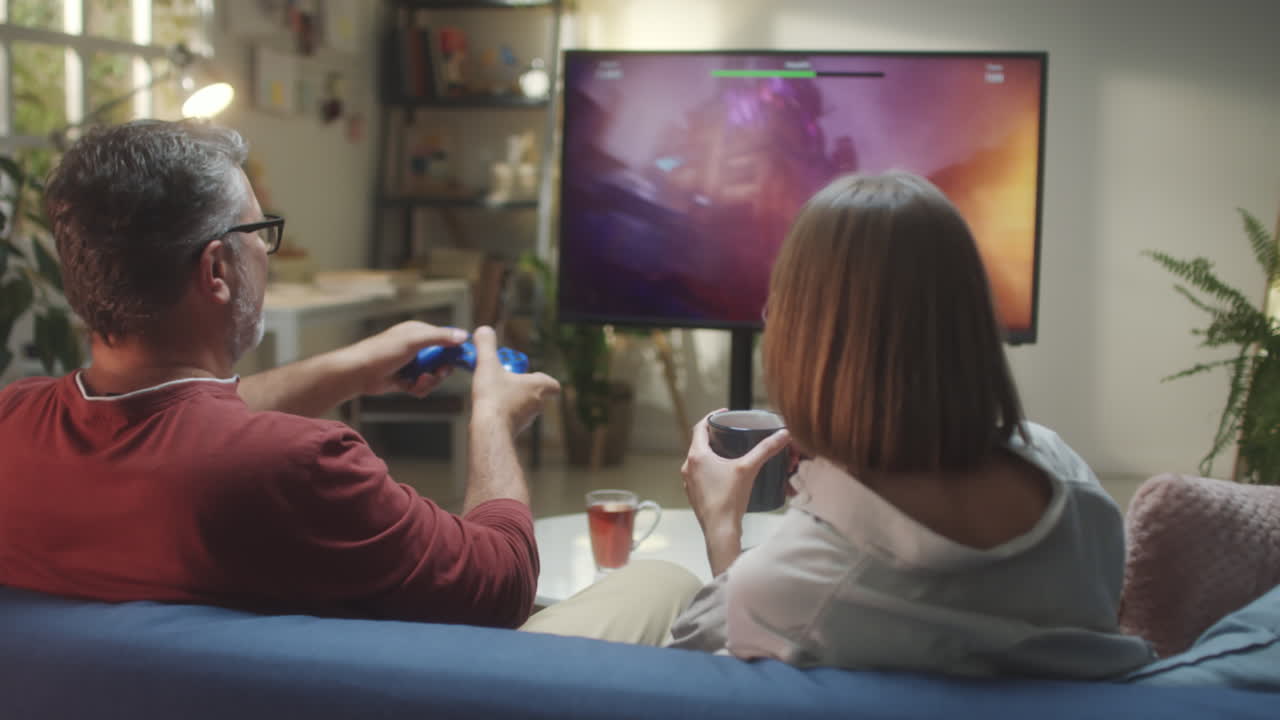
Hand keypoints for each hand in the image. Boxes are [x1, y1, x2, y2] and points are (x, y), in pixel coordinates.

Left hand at [348, 321, 467, 396]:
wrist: (358, 373)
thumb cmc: (382, 352)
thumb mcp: (414, 341)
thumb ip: (440, 338)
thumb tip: (464, 336)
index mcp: (419, 332)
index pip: (447, 337)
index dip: (456, 349)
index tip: (464, 360)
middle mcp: (417, 346)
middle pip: (442, 360)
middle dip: (441, 370)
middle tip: (437, 374)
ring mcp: (411, 363)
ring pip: (433, 375)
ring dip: (429, 381)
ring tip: (418, 382)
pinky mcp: (405, 379)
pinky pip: (422, 385)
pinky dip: (418, 388)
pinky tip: (409, 387)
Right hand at [470, 326, 559, 434]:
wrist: (489, 429)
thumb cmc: (493, 397)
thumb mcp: (487, 364)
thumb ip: (487, 345)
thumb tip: (484, 330)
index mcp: (537, 387)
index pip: (553, 384)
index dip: (544, 379)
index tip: (530, 375)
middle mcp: (537, 405)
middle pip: (536, 394)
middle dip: (522, 387)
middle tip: (505, 380)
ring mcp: (527, 419)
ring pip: (524, 407)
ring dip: (513, 401)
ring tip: (494, 394)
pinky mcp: (515, 431)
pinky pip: (513, 419)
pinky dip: (504, 414)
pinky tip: (489, 410)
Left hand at [682, 410, 790, 572]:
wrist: (720, 530)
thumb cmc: (729, 499)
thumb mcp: (749, 468)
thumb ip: (765, 449)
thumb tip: (783, 434)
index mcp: (697, 455)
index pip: (700, 427)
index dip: (712, 417)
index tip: (724, 413)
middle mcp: (689, 467)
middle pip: (700, 443)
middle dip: (715, 436)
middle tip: (730, 432)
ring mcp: (690, 482)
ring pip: (699, 460)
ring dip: (712, 454)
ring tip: (729, 452)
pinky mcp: (694, 494)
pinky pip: (700, 475)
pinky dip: (711, 470)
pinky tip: (725, 474)